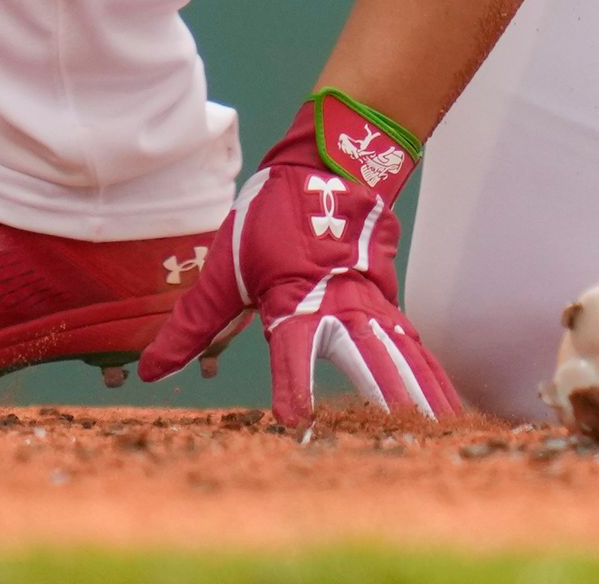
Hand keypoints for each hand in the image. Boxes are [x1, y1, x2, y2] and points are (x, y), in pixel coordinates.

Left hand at [138, 94, 460, 424]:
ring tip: (445, 430)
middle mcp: (341, 304)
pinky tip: (444, 407)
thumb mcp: (223, 269)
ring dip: (425, 393)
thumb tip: (154, 371)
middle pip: (372, 357)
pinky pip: (412, 345)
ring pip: (404, 354)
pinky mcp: (389, 302)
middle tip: (408, 434)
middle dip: (391, 398)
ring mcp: (373, 302)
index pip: (293, 349)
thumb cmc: (270, 218)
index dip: (293, 384)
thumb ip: (193, 326)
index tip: (294, 422)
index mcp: (295, 297)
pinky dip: (431, 376)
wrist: (327, 165)